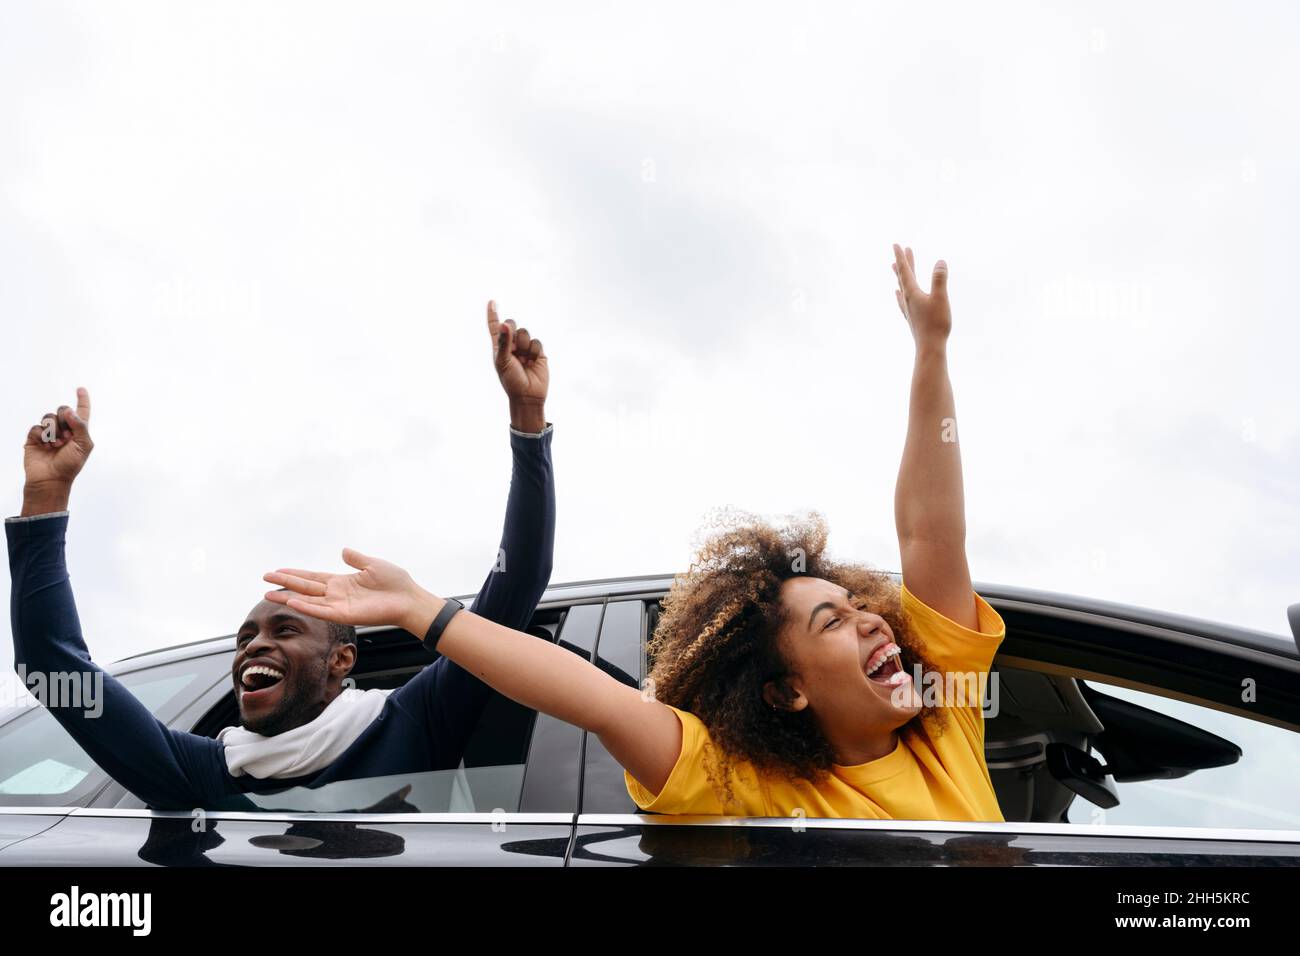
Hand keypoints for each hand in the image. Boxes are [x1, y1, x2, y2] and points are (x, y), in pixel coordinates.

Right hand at [22, 387, 93, 513]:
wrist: (51, 479)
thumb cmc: (70, 465)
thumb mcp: (84, 446)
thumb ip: (81, 426)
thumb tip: (70, 412)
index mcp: (79, 431)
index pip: (81, 412)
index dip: (82, 400)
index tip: (81, 389)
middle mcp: (64, 430)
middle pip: (63, 409)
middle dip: (65, 420)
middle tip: (66, 437)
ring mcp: (49, 433)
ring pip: (49, 417)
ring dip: (53, 430)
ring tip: (56, 445)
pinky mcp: (35, 438)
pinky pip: (37, 427)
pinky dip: (42, 436)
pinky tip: (44, 447)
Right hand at [263, 548, 441, 635]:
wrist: (408, 598)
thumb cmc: (395, 583)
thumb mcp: (373, 564)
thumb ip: (356, 559)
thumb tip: (343, 550)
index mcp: (342, 581)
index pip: (313, 577)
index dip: (296, 574)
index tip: (278, 570)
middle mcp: (336, 594)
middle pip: (305, 588)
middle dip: (285, 583)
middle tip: (265, 578)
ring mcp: (338, 605)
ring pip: (308, 601)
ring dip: (288, 597)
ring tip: (269, 593)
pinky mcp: (344, 615)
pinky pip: (320, 611)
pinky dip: (306, 607)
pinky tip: (291, 602)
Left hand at [486, 300, 547, 430]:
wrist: (528, 395)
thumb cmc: (511, 380)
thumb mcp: (503, 361)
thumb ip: (504, 341)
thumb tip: (504, 323)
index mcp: (499, 346)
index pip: (495, 327)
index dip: (493, 314)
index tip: (492, 302)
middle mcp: (512, 345)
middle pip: (512, 324)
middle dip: (512, 331)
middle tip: (512, 347)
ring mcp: (525, 348)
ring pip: (525, 332)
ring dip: (523, 345)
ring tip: (523, 360)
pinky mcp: (538, 353)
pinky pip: (536, 342)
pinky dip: (534, 351)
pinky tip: (533, 362)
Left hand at [892, 244, 950, 347]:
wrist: (929, 348)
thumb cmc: (936, 324)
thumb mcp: (941, 298)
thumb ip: (940, 279)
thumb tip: (940, 261)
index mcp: (913, 293)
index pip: (905, 270)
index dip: (901, 257)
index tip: (896, 244)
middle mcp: (908, 299)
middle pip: (903, 276)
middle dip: (903, 262)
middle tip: (902, 249)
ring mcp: (909, 308)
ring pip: (902, 287)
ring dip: (900, 275)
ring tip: (894, 267)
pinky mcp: (912, 317)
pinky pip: (903, 300)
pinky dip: (900, 293)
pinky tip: (898, 294)